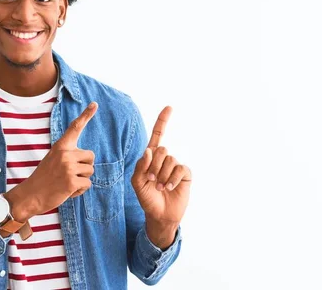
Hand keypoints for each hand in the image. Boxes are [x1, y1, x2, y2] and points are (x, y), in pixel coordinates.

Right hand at [8, 102, 97, 219]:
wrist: (31, 195)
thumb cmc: (44, 177)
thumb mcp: (53, 158)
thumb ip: (68, 154)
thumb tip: (88, 157)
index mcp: (61, 146)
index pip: (75, 127)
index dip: (86, 115)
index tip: (95, 104)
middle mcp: (65, 153)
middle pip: (91, 156)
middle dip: (84, 166)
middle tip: (68, 173)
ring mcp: (68, 167)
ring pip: (90, 171)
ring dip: (81, 179)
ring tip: (66, 182)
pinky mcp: (71, 181)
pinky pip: (87, 184)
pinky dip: (80, 190)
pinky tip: (68, 191)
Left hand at [131, 106, 191, 225]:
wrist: (160, 215)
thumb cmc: (147, 198)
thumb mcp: (137, 183)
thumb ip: (140, 166)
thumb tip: (149, 151)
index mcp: (152, 157)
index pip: (158, 135)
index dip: (163, 121)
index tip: (169, 107)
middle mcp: (165, 159)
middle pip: (161, 150)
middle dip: (154, 166)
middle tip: (151, 180)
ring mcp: (175, 166)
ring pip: (170, 159)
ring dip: (162, 175)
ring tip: (159, 187)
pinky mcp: (185, 174)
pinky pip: (179, 168)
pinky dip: (172, 179)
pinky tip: (168, 187)